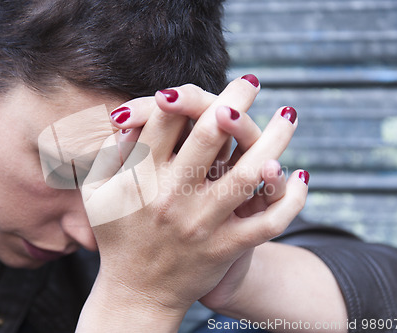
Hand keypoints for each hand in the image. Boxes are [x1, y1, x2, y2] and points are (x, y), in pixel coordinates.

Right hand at [76, 77, 307, 331]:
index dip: (186, 93)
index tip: (200, 84)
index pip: (168, 120)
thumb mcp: (97, 194)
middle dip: (236, 101)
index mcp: (141, 179)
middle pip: (212, 135)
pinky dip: (291, 198)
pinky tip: (299, 174)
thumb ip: (107, 153)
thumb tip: (130, 117)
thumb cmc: (118, 237)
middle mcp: (173, 197)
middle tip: (250, 83)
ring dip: (276, 138)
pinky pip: (269, 221)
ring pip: (251, 173)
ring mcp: (203, 223)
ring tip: (289, 116)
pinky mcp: (226, 248)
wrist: (137, 295)